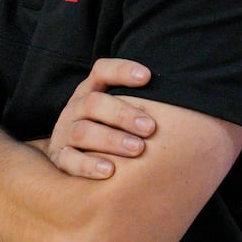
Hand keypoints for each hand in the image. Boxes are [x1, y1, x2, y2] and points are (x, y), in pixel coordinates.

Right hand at [46, 58, 154, 178]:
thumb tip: (182, 105)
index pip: (102, 71)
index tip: (147, 77)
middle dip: (124, 114)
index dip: (122, 71)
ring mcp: (65, 133)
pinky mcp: (59, 158)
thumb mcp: (117, 111)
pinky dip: (88, 166)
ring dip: (112, 140)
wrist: (69, 155)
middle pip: (94, 103)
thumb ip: (140, 104)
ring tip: (137, 149)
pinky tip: (109, 171)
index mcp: (90, 90)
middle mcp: (75, 108)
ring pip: (83, 132)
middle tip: (150, 128)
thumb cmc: (107, 129)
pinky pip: (69, 160)